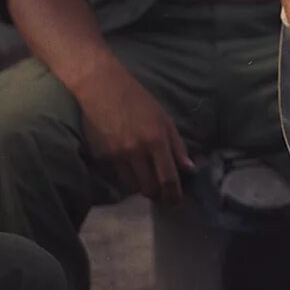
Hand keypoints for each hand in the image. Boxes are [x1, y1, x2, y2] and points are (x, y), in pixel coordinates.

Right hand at [74, 63, 192, 201]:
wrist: (101, 88)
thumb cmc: (138, 100)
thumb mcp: (163, 118)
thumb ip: (177, 145)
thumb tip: (189, 168)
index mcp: (156, 140)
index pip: (168, 177)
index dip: (173, 194)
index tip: (176, 201)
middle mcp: (136, 151)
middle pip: (148, 188)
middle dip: (157, 194)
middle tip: (161, 193)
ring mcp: (115, 155)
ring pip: (131, 185)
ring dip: (140, 186)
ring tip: (145, 179)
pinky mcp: (100, 155)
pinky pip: (115, 175)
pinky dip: (124, 174)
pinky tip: (127, 164)